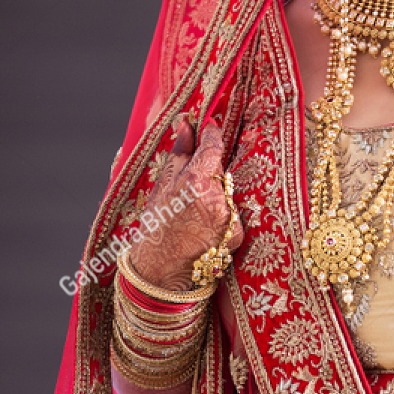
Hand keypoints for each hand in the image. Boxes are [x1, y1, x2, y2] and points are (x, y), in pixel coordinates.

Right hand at [128, 119, 243, 293]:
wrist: (161, 269)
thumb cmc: (156, 226)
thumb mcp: (161, 186)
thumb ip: (178, 154)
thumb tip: (186, 124)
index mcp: (194, 183)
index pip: (212, 147)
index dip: (212, 135)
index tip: (210, 128)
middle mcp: (216, 198)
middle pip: (220, 170)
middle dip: (208, 173)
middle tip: (190, 188)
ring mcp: (229, 217)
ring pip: (227, 191)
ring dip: (215, 195)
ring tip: (194, 213)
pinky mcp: (237, 233)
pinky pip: (233, 213)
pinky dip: (222, 215)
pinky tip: (204, 227)